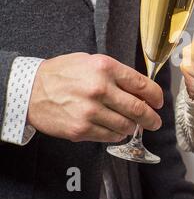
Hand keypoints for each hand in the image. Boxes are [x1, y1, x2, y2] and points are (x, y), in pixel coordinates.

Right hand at [28, 53, 162, 142]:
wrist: (30, 90)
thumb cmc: (62, 73)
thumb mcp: (91, 62)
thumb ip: (117, 74)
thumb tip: (140, 90)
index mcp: (105, 68)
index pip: (142, 85)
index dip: (156, 96)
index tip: (159, 102)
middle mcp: (100, 89)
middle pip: (138, 109)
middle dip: (152, 118)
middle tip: (155, 122)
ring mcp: (90, 111)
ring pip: (126, 125)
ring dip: (134, 127)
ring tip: (133, 125)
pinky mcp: (82, 129)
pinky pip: (110, 136)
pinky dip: (118, 135)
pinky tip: (117, 130)